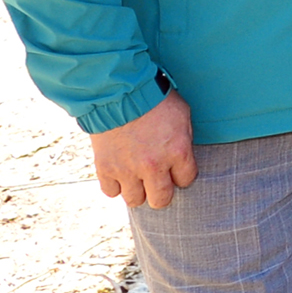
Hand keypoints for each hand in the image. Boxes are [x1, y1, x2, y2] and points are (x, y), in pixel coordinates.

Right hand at [89, 92, 196, 208]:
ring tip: (137, 179)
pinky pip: (111, 192)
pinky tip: (119, 174)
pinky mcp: (105, 168)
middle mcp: (153, 165)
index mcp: (177, 151)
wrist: (118, 92)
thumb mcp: (182, 115)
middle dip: (161, 193)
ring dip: (137, 191)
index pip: (186, 180)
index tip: (176, 169)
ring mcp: (127, 169)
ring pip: (135, 200)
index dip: (182, 175)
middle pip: (161, 199)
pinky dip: (115, 185)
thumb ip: (184, 139)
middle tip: (158, 182)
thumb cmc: (155, 99)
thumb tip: (183, 157)